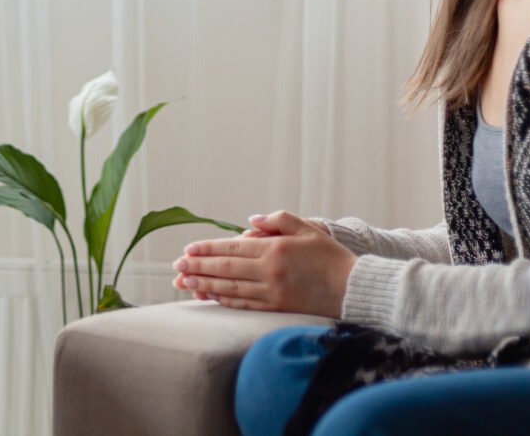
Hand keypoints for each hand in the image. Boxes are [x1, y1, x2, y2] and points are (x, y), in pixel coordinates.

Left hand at [170, 210, 354, 315]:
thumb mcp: (307, 228)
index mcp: (274, 249)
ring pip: (231, 289)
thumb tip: (250, 222)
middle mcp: (269, 272)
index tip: (187, 251)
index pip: (231, 249)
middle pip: (225, 270)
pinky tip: (211, 297)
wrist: (353, 288)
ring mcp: (272, 292)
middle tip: (176, 268)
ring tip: (185, 283)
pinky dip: (225, 300)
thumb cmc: (330, 255)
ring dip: (205, 286)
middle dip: (198, 268)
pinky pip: (245, 304)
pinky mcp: (277, 308)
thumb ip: (277, 220)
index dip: (207, 250)